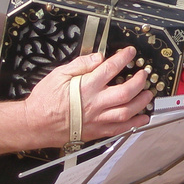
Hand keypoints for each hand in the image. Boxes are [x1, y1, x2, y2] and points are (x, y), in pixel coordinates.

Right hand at [26, 47, 153, 144]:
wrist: (35, 124)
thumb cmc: (44, 100)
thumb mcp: (58, 74)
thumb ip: (80, 64)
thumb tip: (98, 57)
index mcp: (85, 86)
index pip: (110, 68)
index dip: (123, 58)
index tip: (130, 53)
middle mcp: (94, 103)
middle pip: (125, 92)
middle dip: (139, 82)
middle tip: (144, 75)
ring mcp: (97, 119)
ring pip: (127, 112)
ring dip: (141, 103)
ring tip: (148, 94)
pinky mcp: (96, 131)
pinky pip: (120, 129)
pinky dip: (134, 124)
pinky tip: (142, 118)